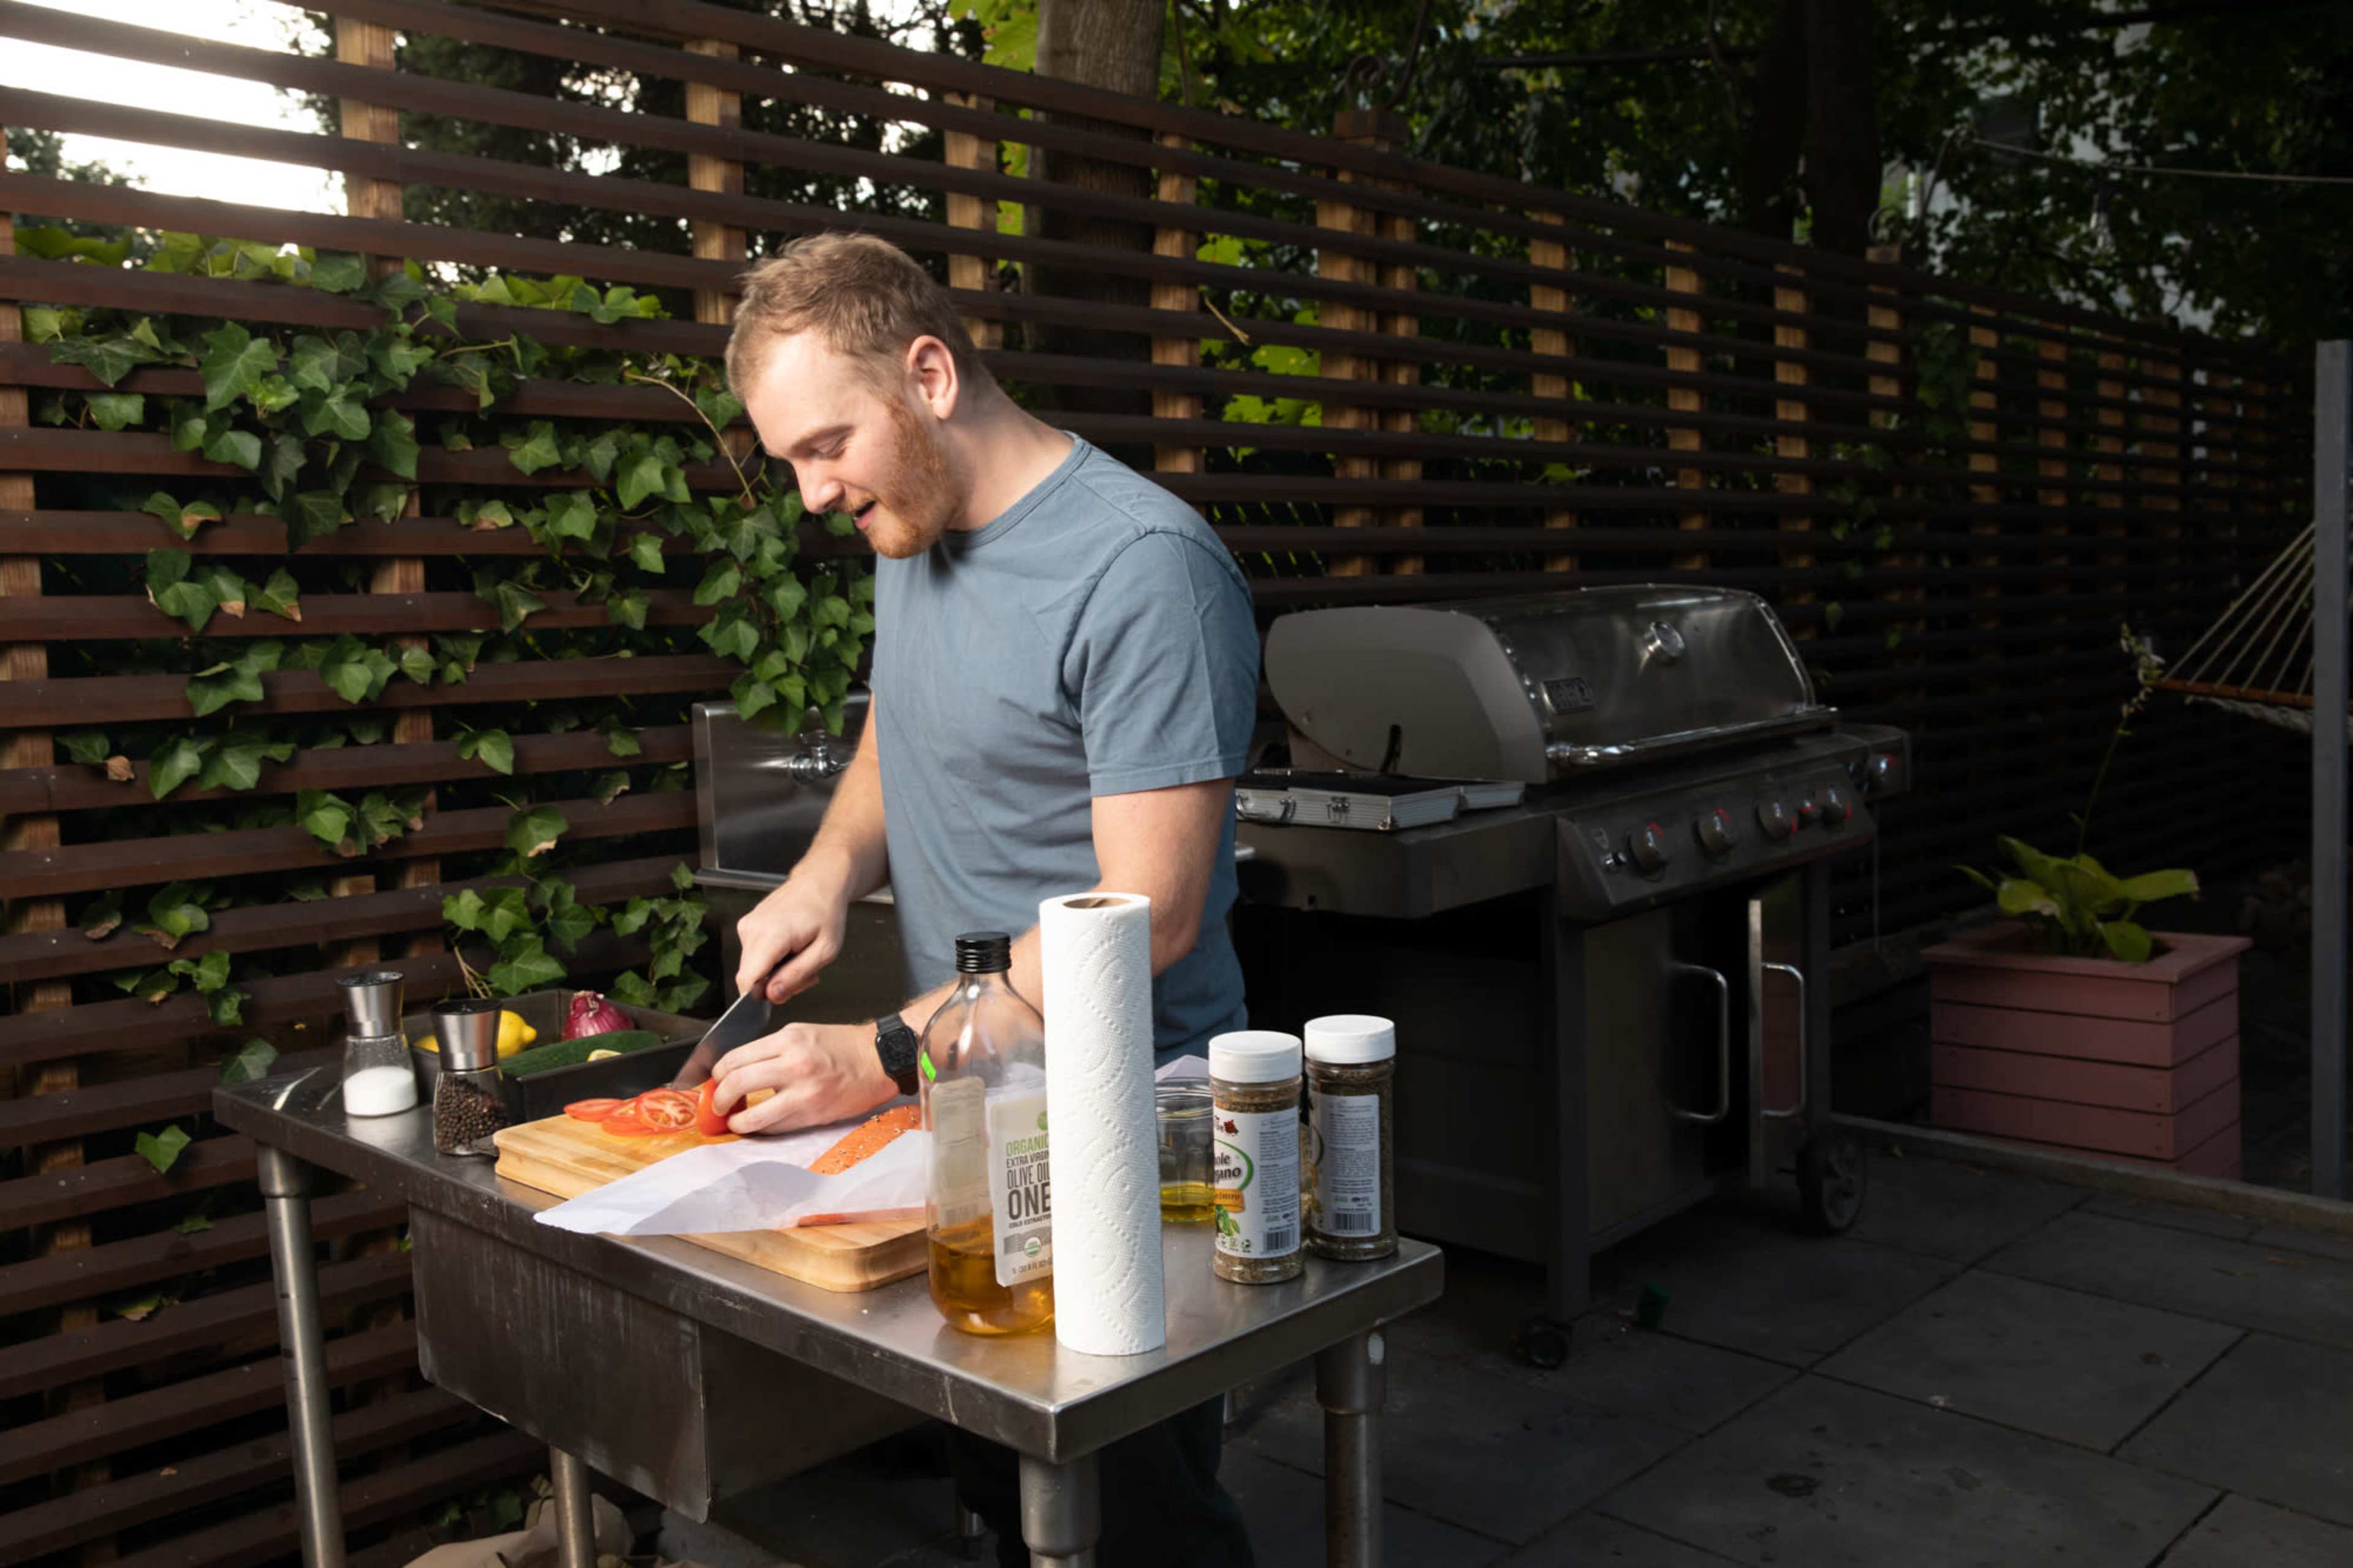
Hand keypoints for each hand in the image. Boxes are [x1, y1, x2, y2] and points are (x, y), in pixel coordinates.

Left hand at [709, 1020, 895, 1134]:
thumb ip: (772, 1050)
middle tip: (718, 1104)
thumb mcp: (804, 1034)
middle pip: (736, 1082)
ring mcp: (803, 1091)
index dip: (718, 1073)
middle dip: (719, 1098)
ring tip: (735, 1122)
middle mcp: (794, 1063)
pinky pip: (776, 1127)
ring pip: (753, 1114)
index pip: (736, 1057)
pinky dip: (762, 1130)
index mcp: (788, 1039)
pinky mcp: (813, 1113)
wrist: (880, 1059)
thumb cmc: (844, 1046)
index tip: (716, 1080)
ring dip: (736, 1122)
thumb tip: (740, 1069)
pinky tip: (760, 1126)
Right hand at [734, 872, 848, 1003]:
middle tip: (805, 973)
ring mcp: (747, 926)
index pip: (746, 981)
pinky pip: (754, 956)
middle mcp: (752, 929)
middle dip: (776, 985)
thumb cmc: (827, 913)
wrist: (820, 883)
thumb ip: (796, 976)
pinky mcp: (747, 926)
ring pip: (753, 969)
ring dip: (777, 972)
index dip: (761, 997)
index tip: (783, 992)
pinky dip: (772, 960)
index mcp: (771, 935)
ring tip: (800, 957)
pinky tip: (791, 949)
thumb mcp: (825, 951)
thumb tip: (770, 995)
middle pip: (751, 978)